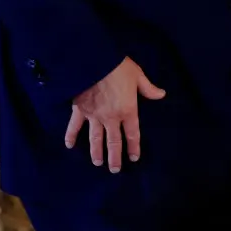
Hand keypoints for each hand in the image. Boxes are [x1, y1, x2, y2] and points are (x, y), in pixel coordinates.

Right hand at [63, 57, 164, 172]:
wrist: (93, 60)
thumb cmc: (118, 66)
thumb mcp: (137, 75)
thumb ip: (148, 88)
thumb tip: (161, 94)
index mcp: (128, 110)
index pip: (132, 134)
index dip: (133, 147)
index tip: (133, 158)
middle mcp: (111, 117)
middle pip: (113, 142)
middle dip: (114, 157)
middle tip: (114, 170)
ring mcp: (94, 115)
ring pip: (95, 139)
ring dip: (96, 152)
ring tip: (97, 163)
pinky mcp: (79, 109)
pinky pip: (74, 126)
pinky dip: (71, 135)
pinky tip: (69, 145)